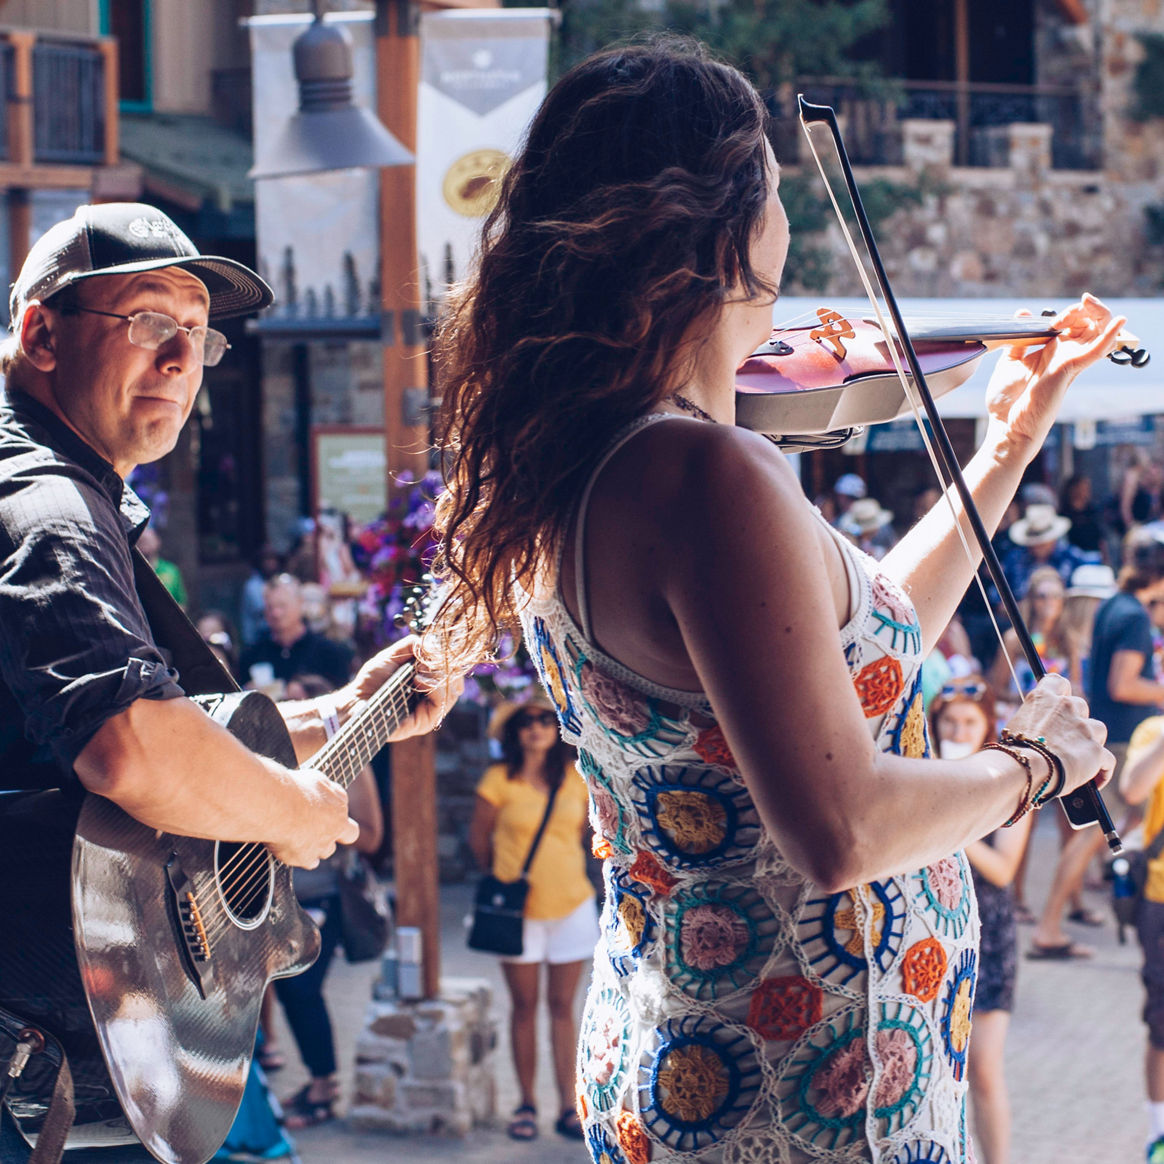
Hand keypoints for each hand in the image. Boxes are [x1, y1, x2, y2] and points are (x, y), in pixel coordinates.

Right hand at [270, 767, 358, 868]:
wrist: (278, 807)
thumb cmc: (294, 789)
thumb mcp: (316, 779)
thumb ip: (325, 789)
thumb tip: (327, 791)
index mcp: (339, 804)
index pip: (343, 807)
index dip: (335, 810)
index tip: (324, 809)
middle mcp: (336, 826)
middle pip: (350, 834)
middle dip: (340, 833)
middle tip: (322, 828)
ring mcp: (323, 844)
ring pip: (328, 850)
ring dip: (319, 846)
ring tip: (300, 837)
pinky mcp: (306, 858)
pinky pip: (311, 862)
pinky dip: (304, 858)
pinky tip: (294, 850)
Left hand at [343, 634, 463, 739]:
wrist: (354, 701)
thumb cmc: (371, 680)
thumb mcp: (392, 655)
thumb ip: (412, 645)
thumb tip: (433, 642)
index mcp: (429, 680)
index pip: (454, 668)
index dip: (447, 656)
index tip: (432, 646)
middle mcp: (434, 696)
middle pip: (458, 679)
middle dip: (445, 664)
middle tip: (424, 659)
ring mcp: (431, 710)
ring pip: (453, 690)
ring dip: (439, 674)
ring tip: (418, 670)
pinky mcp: (426, 722)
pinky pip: (442, 702)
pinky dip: (434, 687)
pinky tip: (417, 680)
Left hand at [983, 293, 1126, 462]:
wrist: (1006, 426)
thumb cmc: (1007, 401)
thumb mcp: (1010, 363)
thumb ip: (1017, 340)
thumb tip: (1023, 313)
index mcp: (1051, 351)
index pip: (1073, 324)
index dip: (1069, 313)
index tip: (1050, 318)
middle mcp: (1065, 355)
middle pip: (1089, 324)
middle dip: (1082, 309)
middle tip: (1065, 314)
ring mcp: (1070, 362)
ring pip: (1098, 332)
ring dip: (1096, 314)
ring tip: (1085, 304)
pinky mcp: (1070, 369)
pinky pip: (1097, 350)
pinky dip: (1110, 335)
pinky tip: (1119, 321)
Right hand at [1003, 673, 1113, 798]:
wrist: (1022, 769)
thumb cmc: (1012, 753)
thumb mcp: (1017, 729)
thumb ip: (1034, 725)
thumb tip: (1040, 740)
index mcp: (1042, 698)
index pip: (1057, 681)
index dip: (1061, 691)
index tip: (1059, 701)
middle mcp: (1065, 706)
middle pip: (1080, 706)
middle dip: (1076, 721)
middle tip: (1065, 739)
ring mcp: (1083, 727)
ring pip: (1098, 729)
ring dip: (1091, 741)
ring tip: (1081, 759)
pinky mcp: (1096, 750)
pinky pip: (1107, 759)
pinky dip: (1102, 770)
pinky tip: (1094, 781)